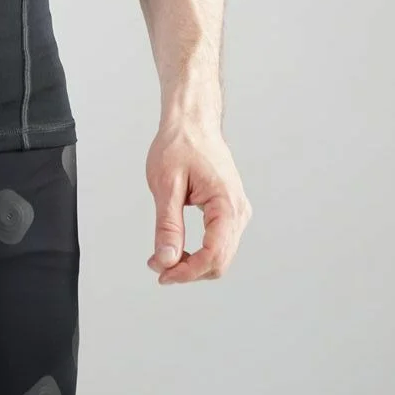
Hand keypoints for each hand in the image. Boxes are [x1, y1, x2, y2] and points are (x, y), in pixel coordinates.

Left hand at [145, 122, 251, 282]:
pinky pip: (218, 242)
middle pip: (220, 262)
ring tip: (162, 257)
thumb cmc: (179, 144)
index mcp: (227, 204)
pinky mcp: (230, 211)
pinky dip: (199, 252)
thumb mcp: (166, 184)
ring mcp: (237, 212)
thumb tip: (167, 259)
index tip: (161, 274)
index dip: (187, 272)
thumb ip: (168, 225)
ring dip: (193, 263)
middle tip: (156, 266)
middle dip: (188, 271)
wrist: (193, 121)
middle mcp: (239, 212)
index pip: (214, 255)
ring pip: (220, 255)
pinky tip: (177, 247)